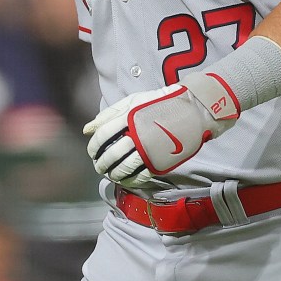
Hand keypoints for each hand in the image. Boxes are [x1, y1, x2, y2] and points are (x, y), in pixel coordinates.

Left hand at [83, 72, 239, 187]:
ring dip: (114, 174)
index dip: (94, 146)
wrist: (193, 109)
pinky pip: (141, 175)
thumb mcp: (134, 100)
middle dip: (101, 163)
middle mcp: (138, 133)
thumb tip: (87, 129)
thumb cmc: (162, 103)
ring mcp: (150, 148)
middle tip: (100, 166)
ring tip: (111, 175)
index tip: (93, 151)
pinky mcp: (161, 159)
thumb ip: (110, 114)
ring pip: (124, 167)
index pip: (103, 135)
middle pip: (111, 154)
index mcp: (129, 117)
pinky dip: (130, 181)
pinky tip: (126, 180)